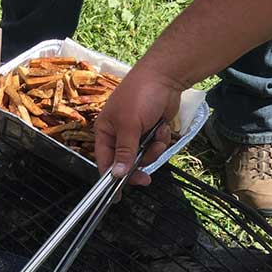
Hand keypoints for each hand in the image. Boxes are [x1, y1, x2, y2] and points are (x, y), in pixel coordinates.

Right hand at [93, 65, 179, 185]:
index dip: (110, 178)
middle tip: (146, 179)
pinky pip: (154, 146)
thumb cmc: (141, 96)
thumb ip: (125, 152)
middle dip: (138, 165)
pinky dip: (159, 140)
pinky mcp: (150, 130)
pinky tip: (162, 127)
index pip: (104, 161)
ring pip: (142, 155)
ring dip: (152, 150)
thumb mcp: (130, 126)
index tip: (116, 196)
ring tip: (157, 136)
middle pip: (125, 162)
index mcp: (105, 131)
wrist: (166, 75)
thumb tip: (117, 175)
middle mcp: (118, 134)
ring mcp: (135, 133)